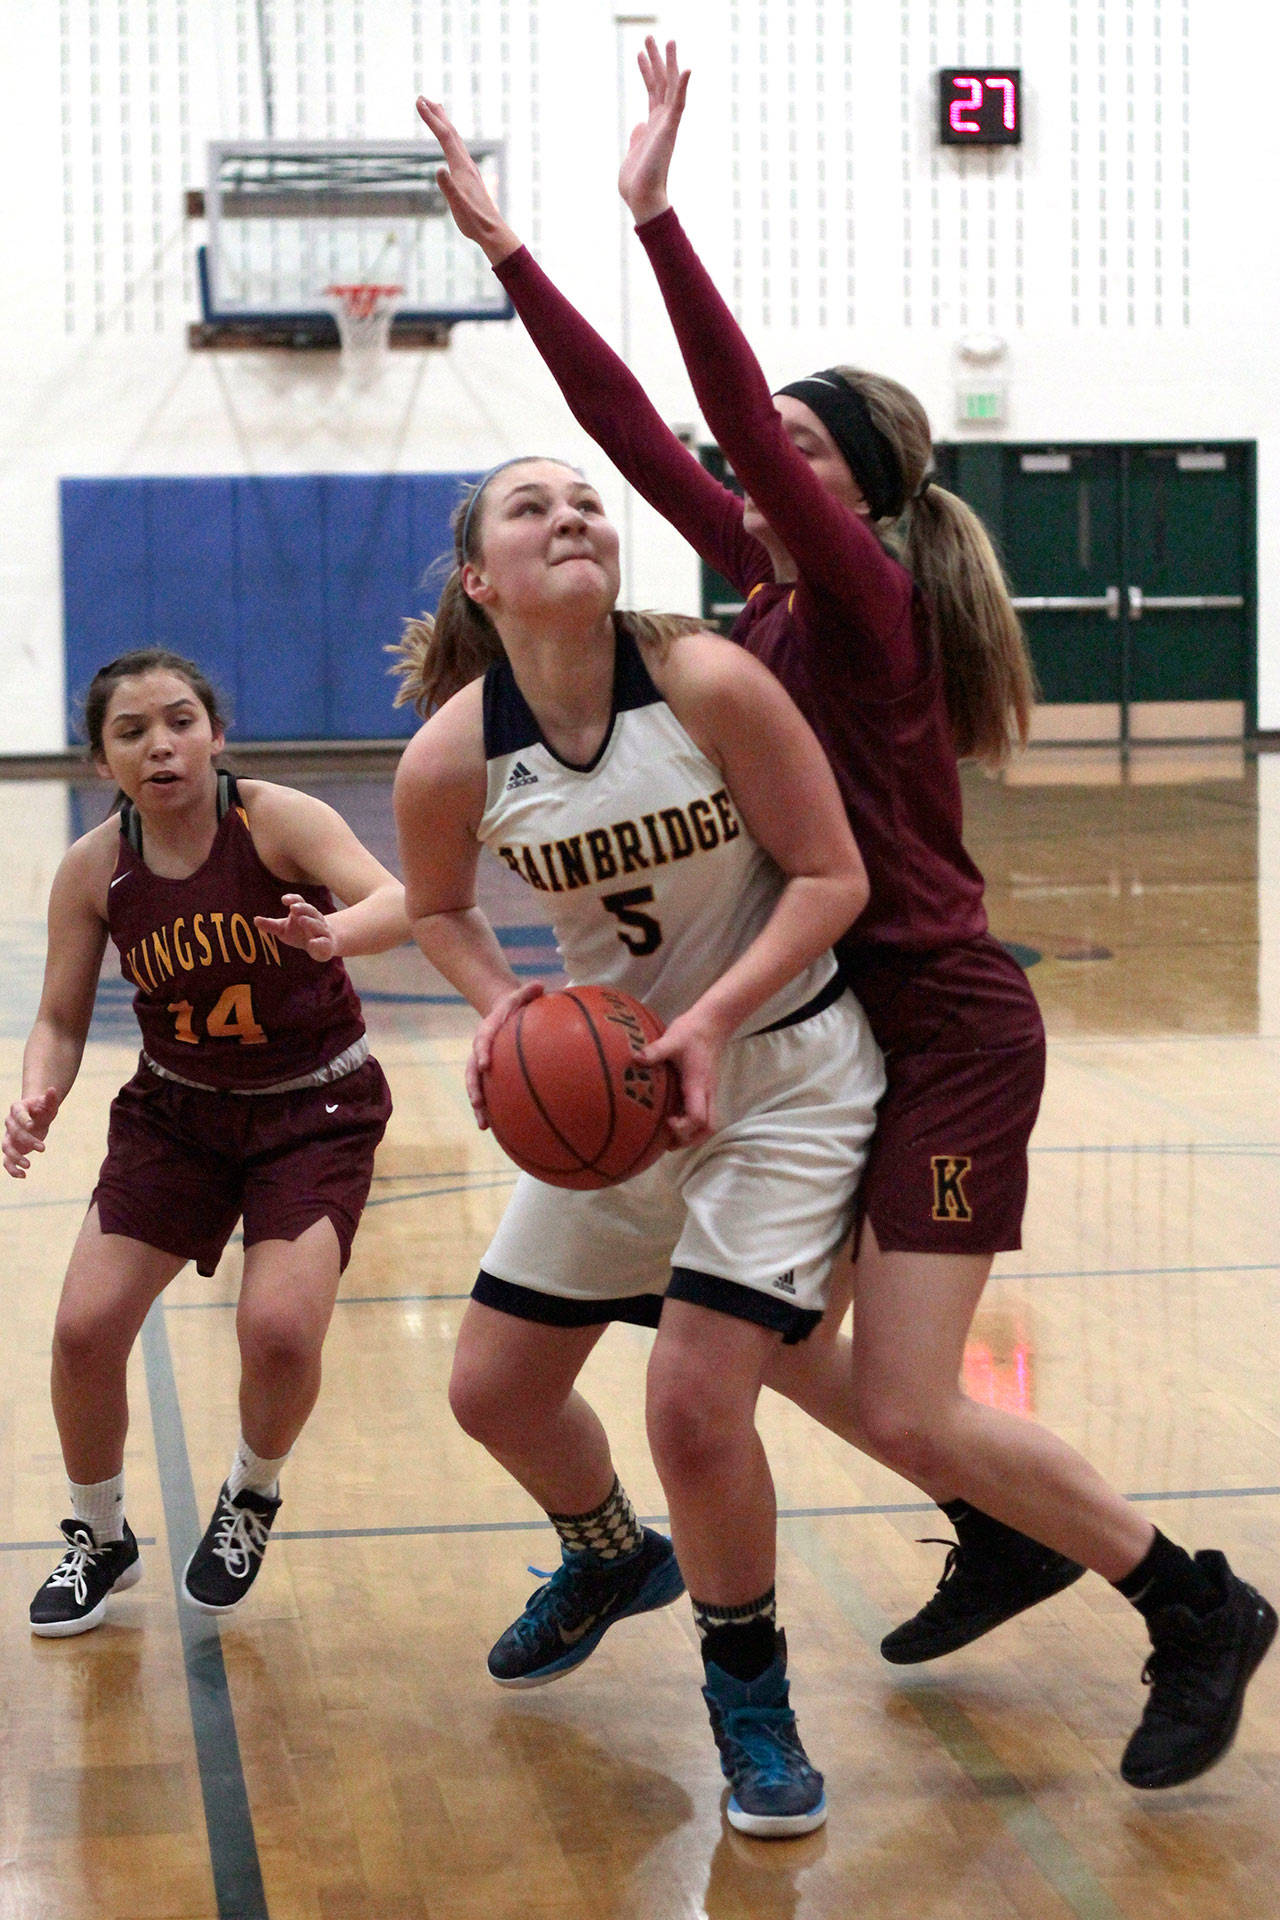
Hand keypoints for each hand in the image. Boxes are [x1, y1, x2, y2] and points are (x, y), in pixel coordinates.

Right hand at [3, 1087, 59, 1178]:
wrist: (36, 1117)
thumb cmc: (42, 1109)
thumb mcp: (48, 1104)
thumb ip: (50, 1099)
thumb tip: (53, 1089)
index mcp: (17, 1108)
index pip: (17, 1113)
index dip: (23, 1119)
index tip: (31, 1125)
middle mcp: (9, 1122)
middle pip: (14, 1132)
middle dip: (27, 1140)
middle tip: (43, 1148)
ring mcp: (8, 1136)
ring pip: (6, 1148)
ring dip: (15, 1157)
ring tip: (29, 1165)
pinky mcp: (11, 1149)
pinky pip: (6, 1161)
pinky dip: (12, 1169)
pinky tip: (23, 1176)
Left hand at [255, 894, 336, 961]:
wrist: (325, 943)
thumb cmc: (300, 934)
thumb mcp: (283, 929)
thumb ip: (270, 925)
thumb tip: (255, 920)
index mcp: (303, 913)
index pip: (299, 902)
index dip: (293, 899)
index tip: (284, 900)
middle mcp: (314, 919)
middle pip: (310, 910)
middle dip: (302, 908)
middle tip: (293, 908)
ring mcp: (322, 931)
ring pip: (318, 924)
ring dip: (310, 921)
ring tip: (301, 920)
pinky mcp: (326, 945)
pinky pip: (324, 943)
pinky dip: (318, 943)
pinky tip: (312, 943)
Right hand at [415, 95, 521, 264]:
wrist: (492, 231)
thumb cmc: (474, 221)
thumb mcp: (457, 206)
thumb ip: (448, 187)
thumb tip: (438, 169)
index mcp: (462, 167)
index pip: (444, 136)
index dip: (431, 119)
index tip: (419, 102)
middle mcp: (467, 163)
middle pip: (451, 132)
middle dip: (436, 114)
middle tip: (422, 98)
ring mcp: (469, 169)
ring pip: (456, 139)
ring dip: (444, 123)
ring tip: (437, 110)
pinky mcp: (470, 176)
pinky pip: (458, 150)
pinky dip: (450, 138)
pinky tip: (449, 143)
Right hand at [465, 981, 544, 1128]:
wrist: (504, 1012)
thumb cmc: (518, 1005)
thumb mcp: (522, 994)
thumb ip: (529, 991)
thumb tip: (541, 986)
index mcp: (488, 1030)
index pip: (482, 1040)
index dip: (482, 1051)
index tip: (485, 1063)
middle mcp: (481, 1050)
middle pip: (473, 1071)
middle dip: (474, 1088)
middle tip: (477, 1103)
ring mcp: (484, 1065)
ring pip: (478, 1088)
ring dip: (479, 1107)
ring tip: (484, 1126)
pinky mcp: (493, 1076)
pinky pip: (492, 1093)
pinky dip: (495, 1111)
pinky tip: (503, 1130)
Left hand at [618, 36, 689, 224]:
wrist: (642, 198)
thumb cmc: (636, 183)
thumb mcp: (634, 152)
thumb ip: (638, 136)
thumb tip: (638, 125)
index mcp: (654, 125)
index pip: (652, 92)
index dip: (646, 71)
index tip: (640, 54)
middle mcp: (663, 121)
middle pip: (661, 82)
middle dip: (656, 59)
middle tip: (650, 36)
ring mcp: (668, 124)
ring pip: (670, 87)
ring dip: (668, 63)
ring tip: (666, 39)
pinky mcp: (670, 130)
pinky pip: (678, 104)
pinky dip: (682, 87)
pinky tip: (686, 68)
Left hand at [637, 1005, 725, 1150]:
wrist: (712, 1024)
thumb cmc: (691, 1032)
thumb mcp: (671, 1039)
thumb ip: (655, 1051)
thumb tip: (635, 1059)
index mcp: (698, 1085)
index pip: (699, 1117)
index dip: (684, 1127)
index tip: (667, 1121)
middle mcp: (707, 1093)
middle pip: (708, 1128)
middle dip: (690, 1139)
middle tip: (668, 1139)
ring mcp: (709, 1092)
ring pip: (709, 1124)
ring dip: (692, 1135)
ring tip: (670, 1135)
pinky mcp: (706, 1090)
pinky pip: (703, 1114)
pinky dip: (691, 1124)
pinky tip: (673, 1120)